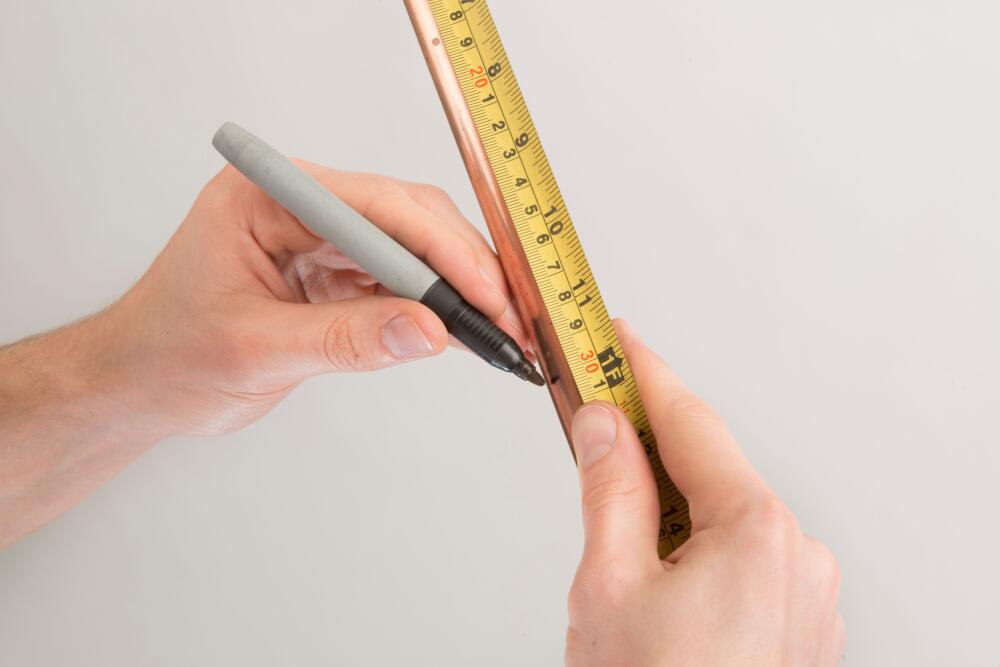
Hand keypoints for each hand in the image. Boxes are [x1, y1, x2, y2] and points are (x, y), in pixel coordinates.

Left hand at [96, 163, 529, 437]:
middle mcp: (298, 204)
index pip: (377, 208)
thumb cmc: (170, 356)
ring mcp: (319, 235)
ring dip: (456, 289)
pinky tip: (463, 331)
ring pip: (412, 247)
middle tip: (507, 318)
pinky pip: (397, 279)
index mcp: (266, 196)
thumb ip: (346, 339)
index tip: (485, 294)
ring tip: (499, 330)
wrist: (141, 383)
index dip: (441, 250)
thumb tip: (428, 332)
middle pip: (406, 218)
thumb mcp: (257, 351)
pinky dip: (433, 306)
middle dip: (462, 269)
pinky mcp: (332, 268)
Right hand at [565, 321, 843, 665]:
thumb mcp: (608, 584)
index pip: (690, 422)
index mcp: (758, 532)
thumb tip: (603, 425)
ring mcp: (805, 592)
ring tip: (613, 522)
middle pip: (709, 467)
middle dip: (647, 444)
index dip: (643, 371)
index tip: (614, 340)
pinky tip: (654, 559)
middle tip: (594, 414)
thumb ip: (608, 489)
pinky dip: (695, 542)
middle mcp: (797, 554)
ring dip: (667, 502)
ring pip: (723, 514)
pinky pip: (742, 555)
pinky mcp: (797, 621)